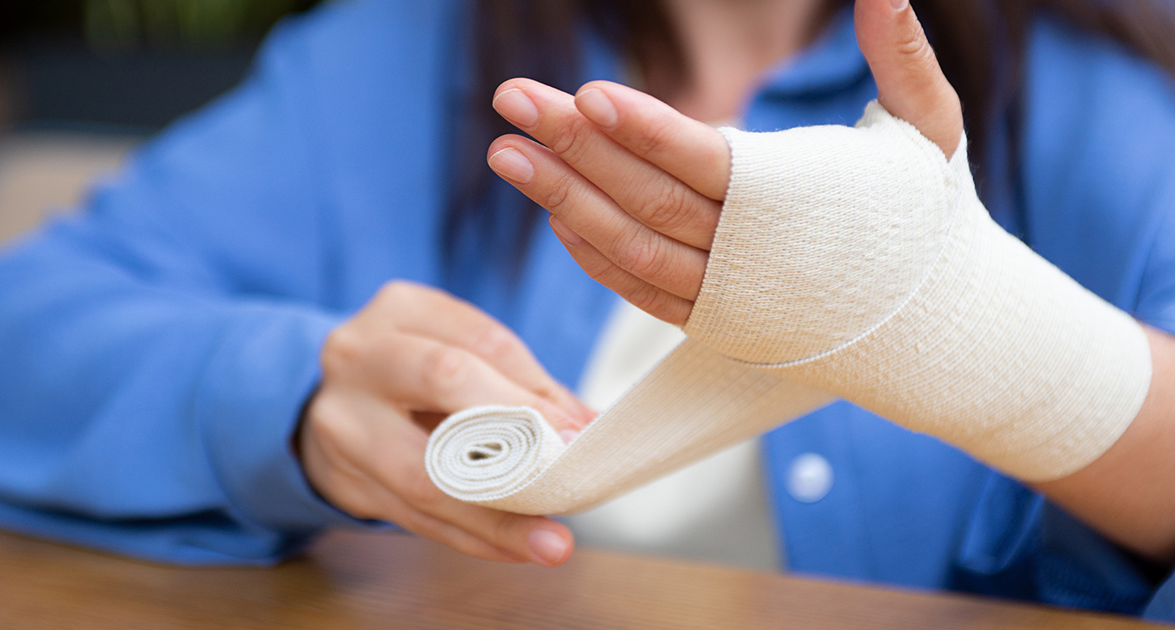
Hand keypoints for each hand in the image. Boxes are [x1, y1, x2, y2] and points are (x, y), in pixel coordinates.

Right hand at [298, 281, 594, 565]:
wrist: (336, 402)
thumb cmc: (416, 373)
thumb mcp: (460, 353)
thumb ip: (523, 385)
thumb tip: (591, 427)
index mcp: (400, 308)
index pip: (482, 342)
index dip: (535, 388)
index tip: (581, 431)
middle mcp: (359, 355)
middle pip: (445, 384)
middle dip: (516, 434)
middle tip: (569, 475)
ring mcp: (341, 419)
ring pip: (426, 474)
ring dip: (497, 516)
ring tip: (550, 542)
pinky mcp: (341, 479)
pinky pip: (414, 518)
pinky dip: (470, 536)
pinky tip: (512, 548)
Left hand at [486, 0, 961, 324]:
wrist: (938, 323)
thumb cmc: (932, 216)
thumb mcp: (929, 129)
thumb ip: (900, 59)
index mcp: (798, 204)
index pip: (708, 163)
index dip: (646, 132)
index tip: (587, 95)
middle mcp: (753, 258)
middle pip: (649, 200)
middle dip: (576, 149)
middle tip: (511, 101)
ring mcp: (728, 298)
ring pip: (632, 250)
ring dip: (563, 202)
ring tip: (505, 155)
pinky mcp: (715, 324)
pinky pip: (641, 292)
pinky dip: (593, 256)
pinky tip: (554, 213)